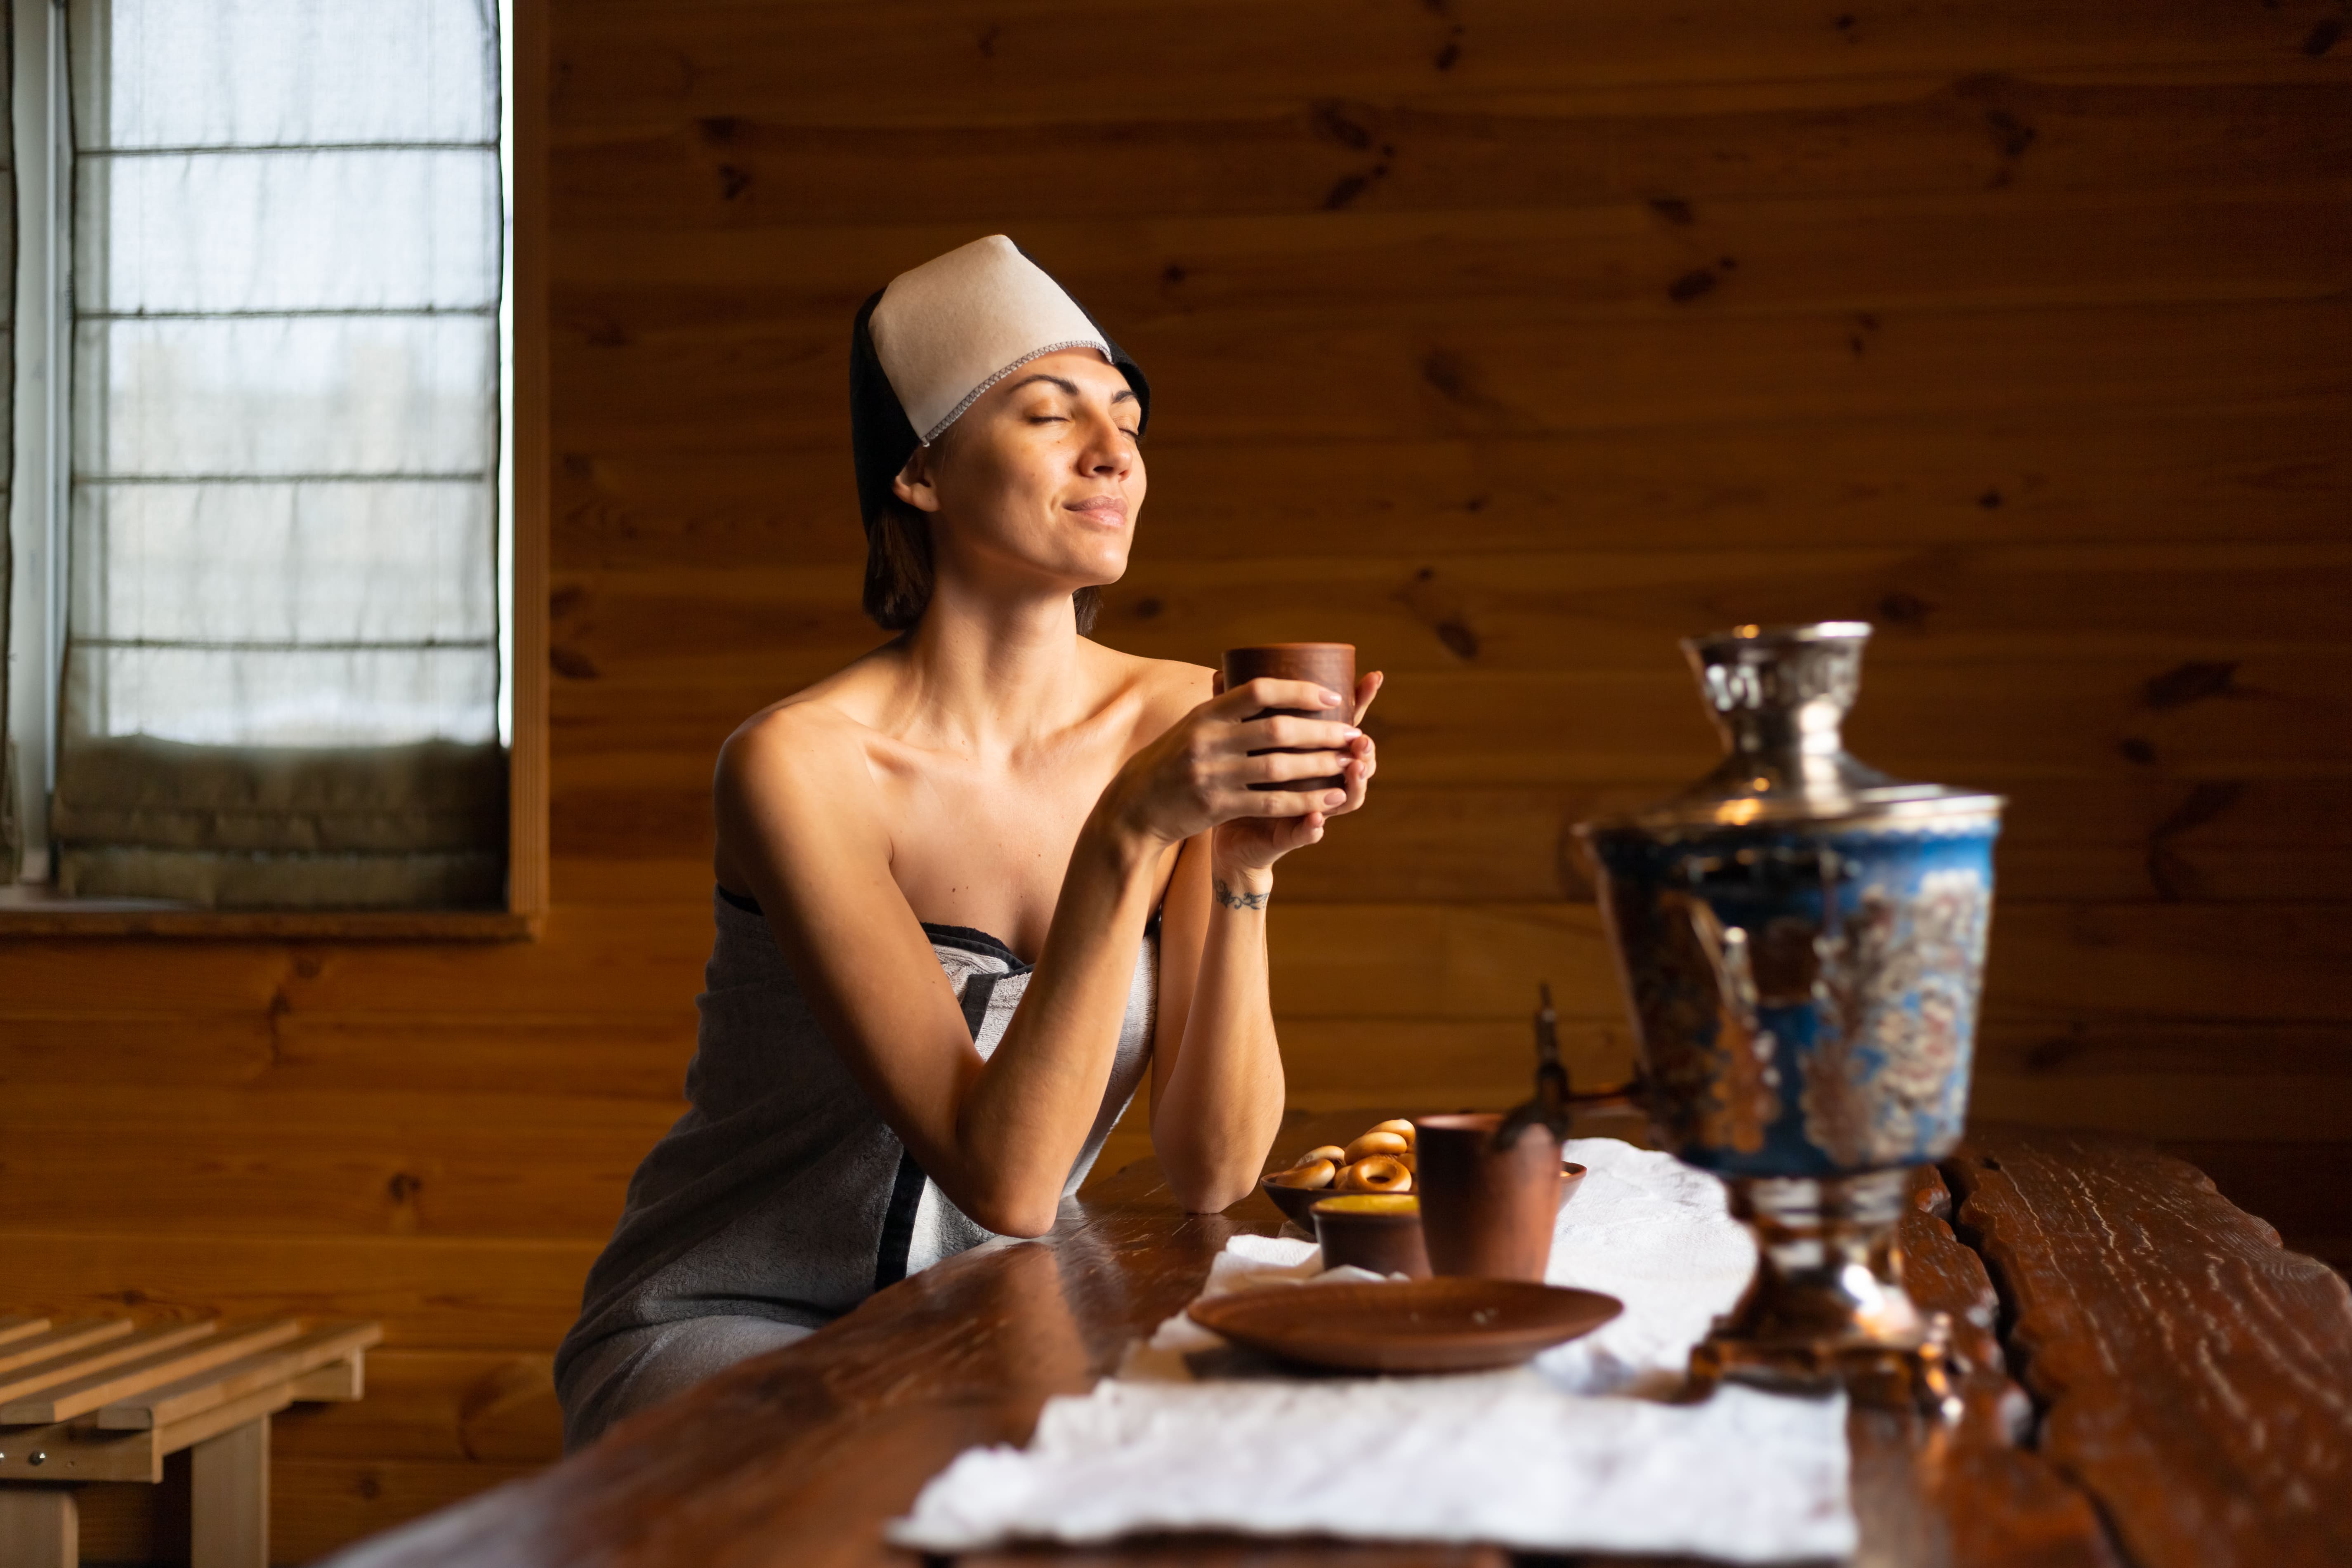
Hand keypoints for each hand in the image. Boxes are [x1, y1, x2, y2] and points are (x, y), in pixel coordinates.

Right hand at [1094, 675, 1371, 865]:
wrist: (1133, 808)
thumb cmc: (1169, 762)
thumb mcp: (1188, 727)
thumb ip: (1218, 707)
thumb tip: (1231, 669)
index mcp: (1205, 714)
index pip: (1258, 691)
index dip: (1300, 690)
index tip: (1333, 695)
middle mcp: (1208, 740)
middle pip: (1277, 730)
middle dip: (1321, 731)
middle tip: (1352, 733)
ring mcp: (1211, 775)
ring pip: (1279, 767)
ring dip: (1319, 765)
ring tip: (1349, 763)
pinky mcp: (1216, 806)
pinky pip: (1270, 803)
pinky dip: (1305, 801)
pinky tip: (1330, 799)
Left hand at [1209, 670, 1383, 873]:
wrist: (1227, 838)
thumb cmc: (1239, 786)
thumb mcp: (1241, 749)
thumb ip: (1242, 716)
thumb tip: (1219, 671)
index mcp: (1309, 755)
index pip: (1341, 725)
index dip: (1360, 703)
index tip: (1374, 676)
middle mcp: (1318, 783)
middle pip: (1355, 760)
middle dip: (1363, 747)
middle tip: (1362, 735)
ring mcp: (1307, 811)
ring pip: (1346, 798)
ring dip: (1353, 784)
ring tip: (1353, 769)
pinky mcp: (1287, 838)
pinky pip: (1304, 834)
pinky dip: (1312, 828)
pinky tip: (1316, 818)